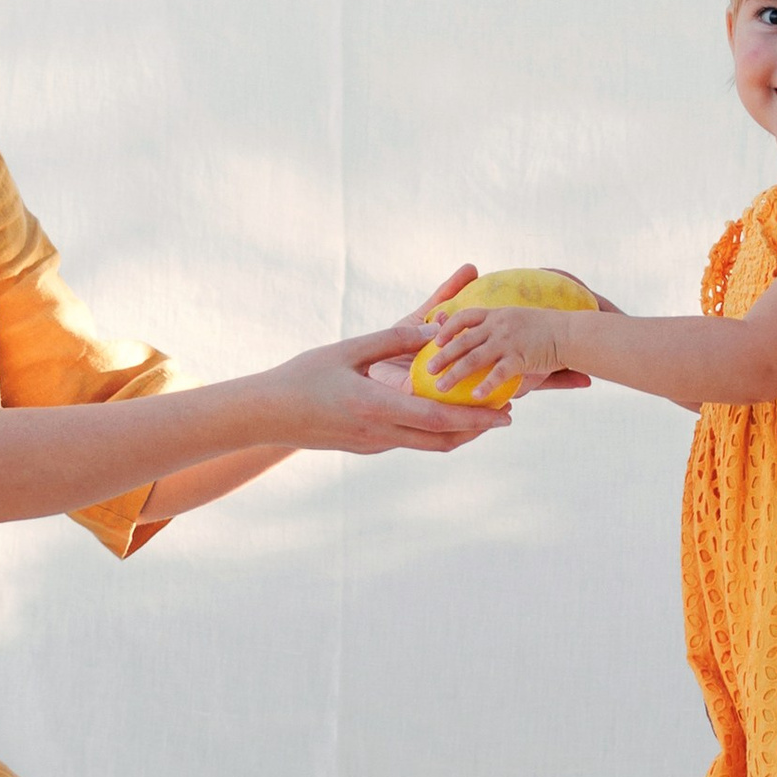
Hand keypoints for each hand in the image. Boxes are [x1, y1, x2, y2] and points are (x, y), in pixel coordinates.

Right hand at [258, 310, 505, 457]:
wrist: (268, 414)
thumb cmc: (304, 376)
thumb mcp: (348, 350)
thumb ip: (392, 340)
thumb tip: (433, 330)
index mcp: (377, 409)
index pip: (439, 420)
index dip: (477, 417)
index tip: (507, 412)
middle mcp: (380, 434)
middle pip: (442, 440)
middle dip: (478, 429)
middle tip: (507, 414)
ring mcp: (373, 445)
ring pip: (427, 444)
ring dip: (458, 431)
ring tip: (481, 411)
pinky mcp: (367, 446)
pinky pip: (409, 440)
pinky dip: (433, 429)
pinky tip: (440, 411)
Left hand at [415, 300, 573, 402]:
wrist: (571, 333)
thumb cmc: (548, 328)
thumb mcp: (519, 318)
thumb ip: (501, 327)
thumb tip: (486, 336)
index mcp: (497, 314)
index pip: (464, 316)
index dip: (447, 327)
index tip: (435, 340)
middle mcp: (498, 325)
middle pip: (462, 340)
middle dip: (442, 355)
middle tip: (427, 369)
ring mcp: (508, 341)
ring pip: (474, 358)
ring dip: (455, 374)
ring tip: (441, 387)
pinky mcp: (520, 357)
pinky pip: (498, 374)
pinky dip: (486, 385)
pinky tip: (475, 397)